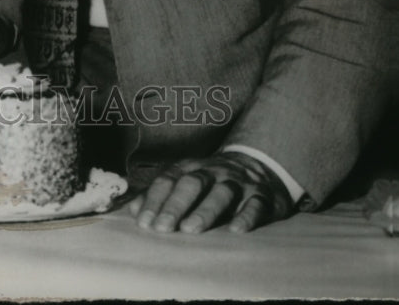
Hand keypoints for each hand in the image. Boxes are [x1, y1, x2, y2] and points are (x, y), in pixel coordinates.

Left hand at [127, 151, 294, 234]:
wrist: (261, 166)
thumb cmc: (214, 181)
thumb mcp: (188, 180)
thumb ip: (162, 196)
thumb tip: (135, 212)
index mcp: (192, 167)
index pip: (169, 180)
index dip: (155, 200)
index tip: (144, 223)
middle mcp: (214, 171)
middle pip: (192, 183)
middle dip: (175, 205)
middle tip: (162, 228)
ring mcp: (240, 182)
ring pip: (222, 192)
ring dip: (205, 210)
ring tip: (190, 229)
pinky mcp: (263, 196)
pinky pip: (256, 204)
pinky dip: (247, 216)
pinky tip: (236, 230)